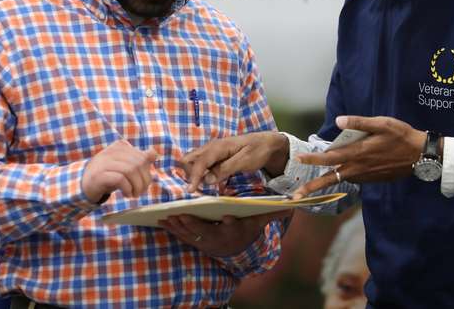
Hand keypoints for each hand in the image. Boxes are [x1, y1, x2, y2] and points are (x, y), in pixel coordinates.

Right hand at [81, 140, 157, 203]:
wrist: (83, 184)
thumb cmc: (108, 176)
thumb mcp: (125, 166)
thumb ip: (139, 160)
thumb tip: (154, 153)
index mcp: (120, 147)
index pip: (142, 157)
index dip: (147, 172)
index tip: (144, 182)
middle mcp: (112, 151)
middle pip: (138, 163)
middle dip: (144, 180)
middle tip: (141, 191)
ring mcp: (104, 162)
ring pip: (131, 170)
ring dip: (137, 186)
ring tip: (135, 194)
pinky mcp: (99, 175)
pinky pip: (120, 179)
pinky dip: (128, 189)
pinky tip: (127, 194)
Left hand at [159, 210, 291, 255]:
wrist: (236, 247)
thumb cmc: (246, 228)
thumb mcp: (259, 220)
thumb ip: (271, 213)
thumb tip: (290, 205)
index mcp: (234, 232)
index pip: (233, 227)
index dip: (230, 224)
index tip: (226, 218)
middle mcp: (218, 239)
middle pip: (205, 232)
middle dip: (193, 225)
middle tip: (181, 216)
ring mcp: (205, 242)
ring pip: (190, 234)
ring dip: (178, 227)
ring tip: (167, 216)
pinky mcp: (195, 241)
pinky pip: (183, 236)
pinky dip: (173, 229)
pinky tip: (163, 221)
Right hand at [180, 132, 288, 192]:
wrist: (268, 143)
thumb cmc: (258, 151)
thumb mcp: (245, 161)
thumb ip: (225, 169)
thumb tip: (206, 180)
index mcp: (219, 147)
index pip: (200, 162)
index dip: (193, 176)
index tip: (190, 191)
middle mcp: (212, 147)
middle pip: (189, 158)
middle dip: (188, 173)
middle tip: (195, 187)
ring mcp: (213, 150)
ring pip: (193, 160)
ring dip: (192, 173)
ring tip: (199, 186)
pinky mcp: (215, 155)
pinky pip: (201, 163)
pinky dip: (199, 172)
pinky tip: (205, 180)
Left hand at [292, 115, 426, 197]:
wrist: (421, 155)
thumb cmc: (401, 135)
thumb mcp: (382, 123)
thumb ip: (359, 122)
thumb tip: (339, 121)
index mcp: (358, 153)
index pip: (330, 158)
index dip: (312, 159)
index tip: (298, 160)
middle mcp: (359, 168)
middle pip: (331, 178)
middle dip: (311, 188)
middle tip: (294, 196)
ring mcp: (366, 176)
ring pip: (341, 179)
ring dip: (326, 183)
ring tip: (310, 188)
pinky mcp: (372, 179)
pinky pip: (353, 178)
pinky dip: (344, 177)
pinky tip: (342, 171)